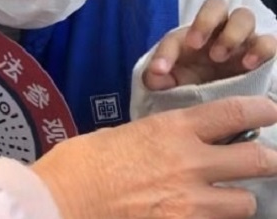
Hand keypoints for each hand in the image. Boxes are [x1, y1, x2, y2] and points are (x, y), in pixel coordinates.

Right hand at [32, 96, 276, 218]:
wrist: (63, 201)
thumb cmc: (81, 162)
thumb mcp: (117, 136)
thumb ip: (150, 138)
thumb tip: (162, 144)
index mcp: (171, 129)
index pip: (233, 114)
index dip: (260, 110)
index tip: (270, 110)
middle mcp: (191, 163)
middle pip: (258, 160)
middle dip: (268, 159)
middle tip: (265, 159)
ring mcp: (192, 203)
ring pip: (245, 202)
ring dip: (237, 198)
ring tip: (223, 197)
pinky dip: (212, 218)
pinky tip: (195, 212)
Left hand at [143, 0, 276, 90]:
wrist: (221, 96)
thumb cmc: (193, 81)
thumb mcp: (172, 82)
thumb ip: (157, 77)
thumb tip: (154, 74)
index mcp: (190, 35)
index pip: (177, 32)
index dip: (166, 51)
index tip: (160, 70)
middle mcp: (217, 29)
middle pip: (216, 4)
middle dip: (205, 21)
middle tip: (196, 47)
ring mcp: (242, 39)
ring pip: (244, 17)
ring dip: (232, 34)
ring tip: (220, 58)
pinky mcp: (262, 53)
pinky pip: (269, 41)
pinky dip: (261, 48)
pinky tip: (248, 64)